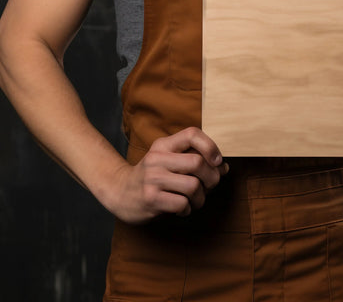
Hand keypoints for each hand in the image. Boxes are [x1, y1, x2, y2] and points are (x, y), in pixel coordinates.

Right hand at [106, 127, 228, 224]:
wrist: (119, 192)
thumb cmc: (152, 175)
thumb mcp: (168, 159)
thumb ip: (193, 158)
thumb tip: (223, 167)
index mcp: (163, 145)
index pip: (192, 134)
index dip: (210, 146)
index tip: (217, 161)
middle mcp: (157, 159)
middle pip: (197, 163)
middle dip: (212, 177)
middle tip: (211, 186)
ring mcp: (152, 179)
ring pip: (193, 186)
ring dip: (201, 197)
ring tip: (196, 200)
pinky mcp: (150, 199)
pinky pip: (182, 204)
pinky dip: (188, 209)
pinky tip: (182, 208)